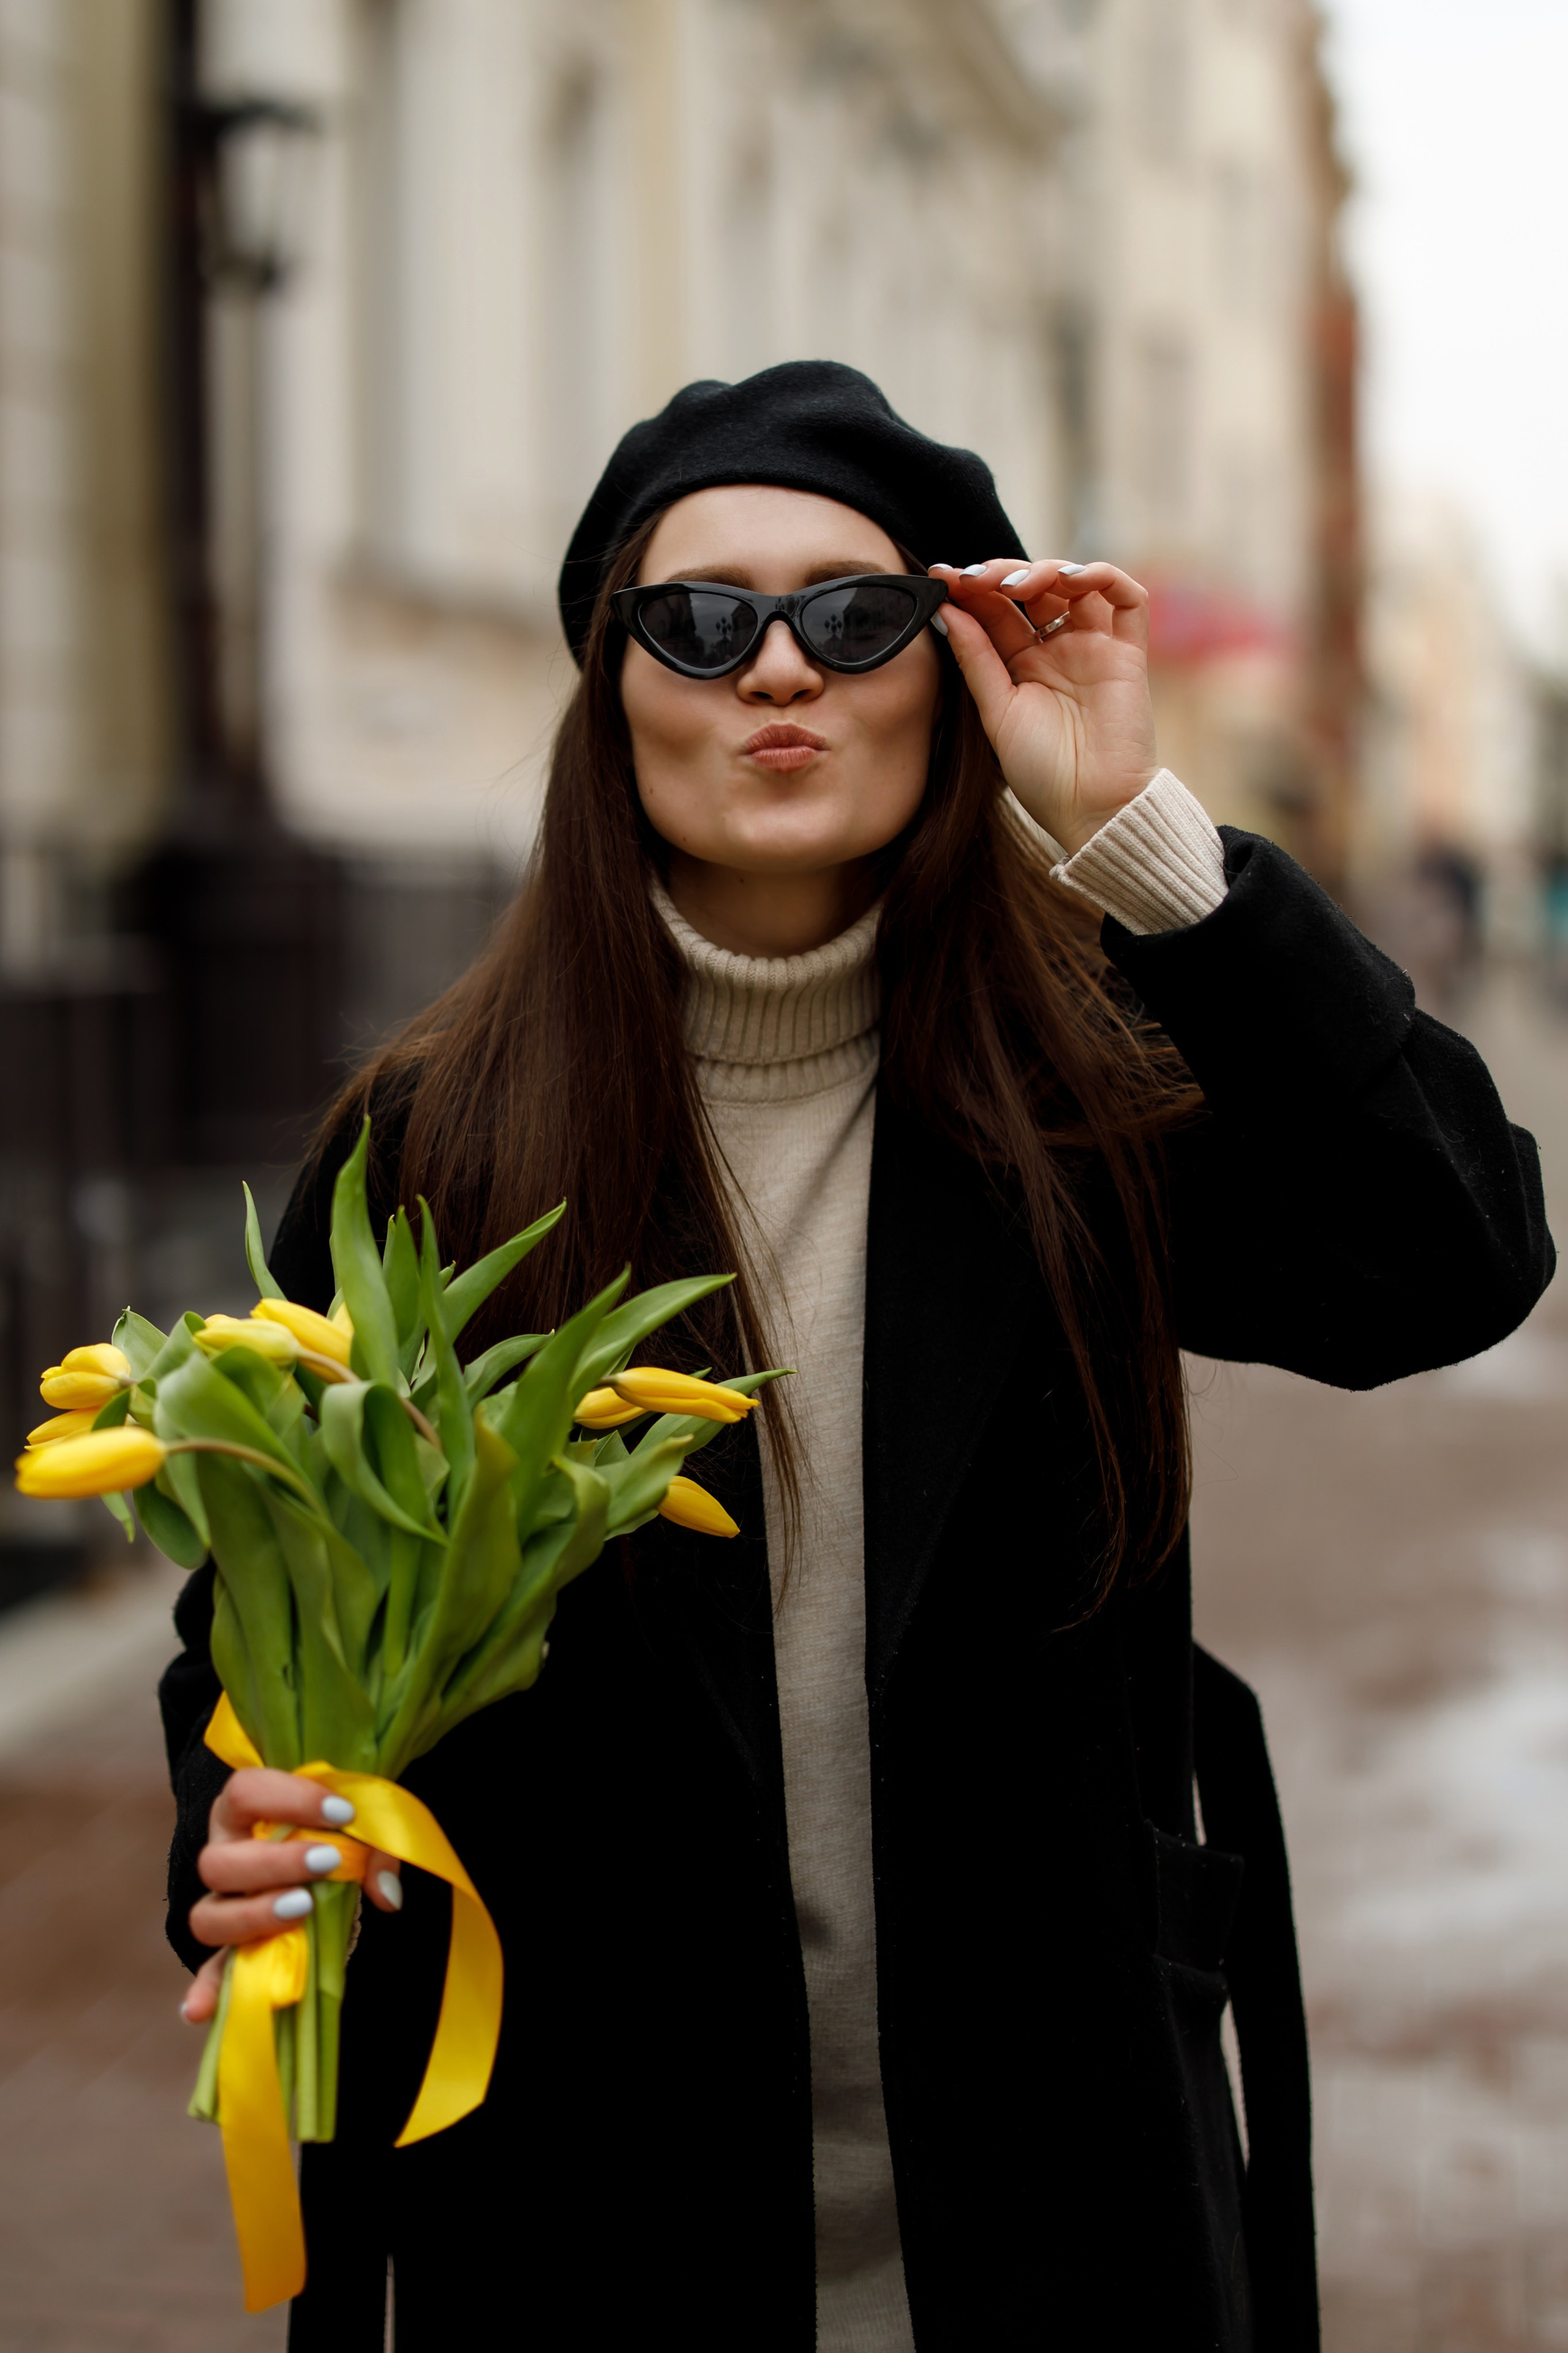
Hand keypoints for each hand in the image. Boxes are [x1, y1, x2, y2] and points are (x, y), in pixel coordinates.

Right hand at [181, 1767, 402, 2025]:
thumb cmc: (337, 1825)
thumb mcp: (359, 1822)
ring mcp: (226, 1902)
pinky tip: (202, 2010)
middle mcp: (225, 1854)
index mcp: (245, 1810)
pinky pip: (213, 1970)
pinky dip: (207, 1989)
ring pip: (209, 1916)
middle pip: (218, 1862)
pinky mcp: (236, 1945)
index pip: (245, 1791)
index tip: (342, 1813)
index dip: (289, 1798)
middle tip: (327, 1861)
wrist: (331, 1845)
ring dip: (253, 1916)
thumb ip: (376, 1848)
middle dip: (274, 1862)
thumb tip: (386, 1896)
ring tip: (302, 1909)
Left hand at [932, 559, 1158, 855]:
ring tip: (1016, 585)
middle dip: (1002, 574)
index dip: (972, 588)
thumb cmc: (1042, 773)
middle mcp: (1059, 651)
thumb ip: (976, 658)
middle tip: (974, 578)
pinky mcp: (1129, 654)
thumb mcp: (997, 711)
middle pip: (1034, 590)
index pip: (998, 611)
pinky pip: (1127, 600)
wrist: (1091, 809)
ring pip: (1076, 584)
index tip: (941, 577)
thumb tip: (946, 609)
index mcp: (1023, 665)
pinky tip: (1071, 579)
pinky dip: (1102, 576)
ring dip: (1046, 570)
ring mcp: (1095, 648)